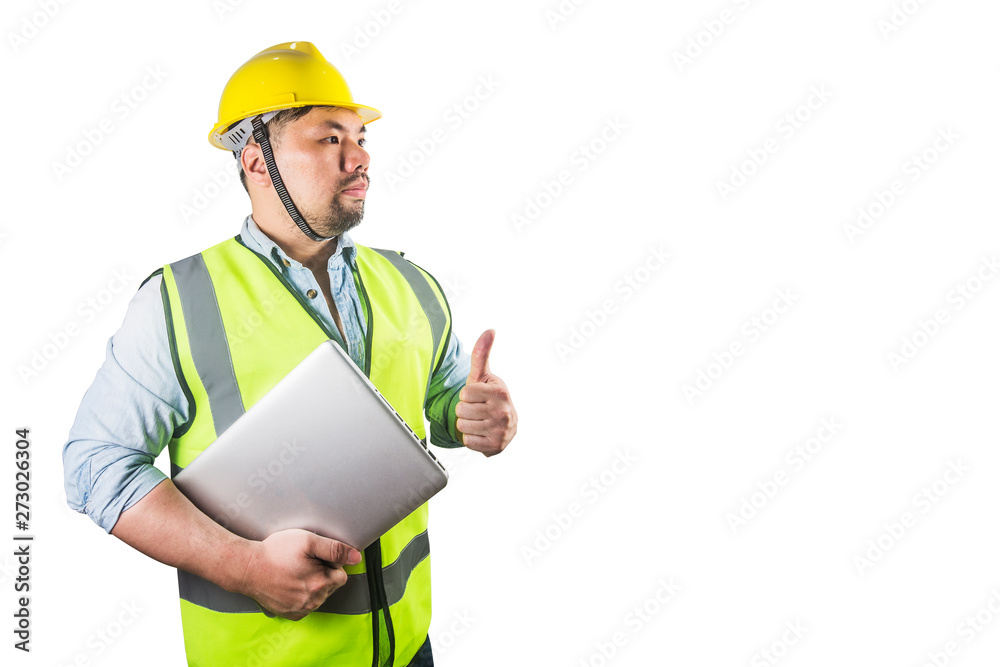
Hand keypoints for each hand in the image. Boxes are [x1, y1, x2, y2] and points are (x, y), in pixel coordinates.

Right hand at [237, 528, 360, 620]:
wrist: (247, 567)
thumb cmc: (276, 552)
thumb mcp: (308, 541)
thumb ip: (335, 549)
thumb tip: (356, 557)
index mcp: (320, 584)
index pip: (341, 576)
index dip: (330, 564)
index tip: (316, 558)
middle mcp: (312, 601)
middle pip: (330, 587)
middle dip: (323, 574)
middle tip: (303, 563)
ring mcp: (300, 609)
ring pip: (319, 597)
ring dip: (313, 586)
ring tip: (295, 572)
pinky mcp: (289, 614)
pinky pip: (306, 606)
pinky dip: (302, 596)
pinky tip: (290, 584)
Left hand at [456, 329, 517, 455]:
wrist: (506, 425)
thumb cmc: (490, 397)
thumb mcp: (484, 376)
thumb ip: (482, 353)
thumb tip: (490, 330)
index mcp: (499, 392)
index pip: (464, 394)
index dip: (466, 395)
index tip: (477, 397)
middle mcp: (503, 411)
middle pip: (461, 410)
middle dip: (465, 410)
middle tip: (478, 410)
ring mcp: (500, 430)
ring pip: (462, 426)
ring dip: (467, 424)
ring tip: (479, 421)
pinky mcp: (495, 446)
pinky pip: (467, 441)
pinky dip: (471, 438)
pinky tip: (481, 433)